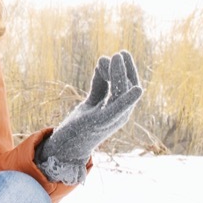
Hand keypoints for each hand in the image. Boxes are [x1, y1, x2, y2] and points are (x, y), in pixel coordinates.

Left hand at [35, 50, 142, 183]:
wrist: (65, 148)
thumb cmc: (80, 125)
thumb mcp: (92, 101)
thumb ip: (100, 85)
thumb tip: (103, 62)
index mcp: (118, 109)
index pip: (127, 86)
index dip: (126, 70)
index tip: (120, 54)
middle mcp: (120, 114)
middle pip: (128, 88)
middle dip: (125, 70)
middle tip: (120, 53)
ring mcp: (112, 119)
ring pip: (122, 93)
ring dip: (120, 74)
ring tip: (115, 57)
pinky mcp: (101, 122)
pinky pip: (119, 109)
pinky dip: (128, 99)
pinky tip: (137, 90)